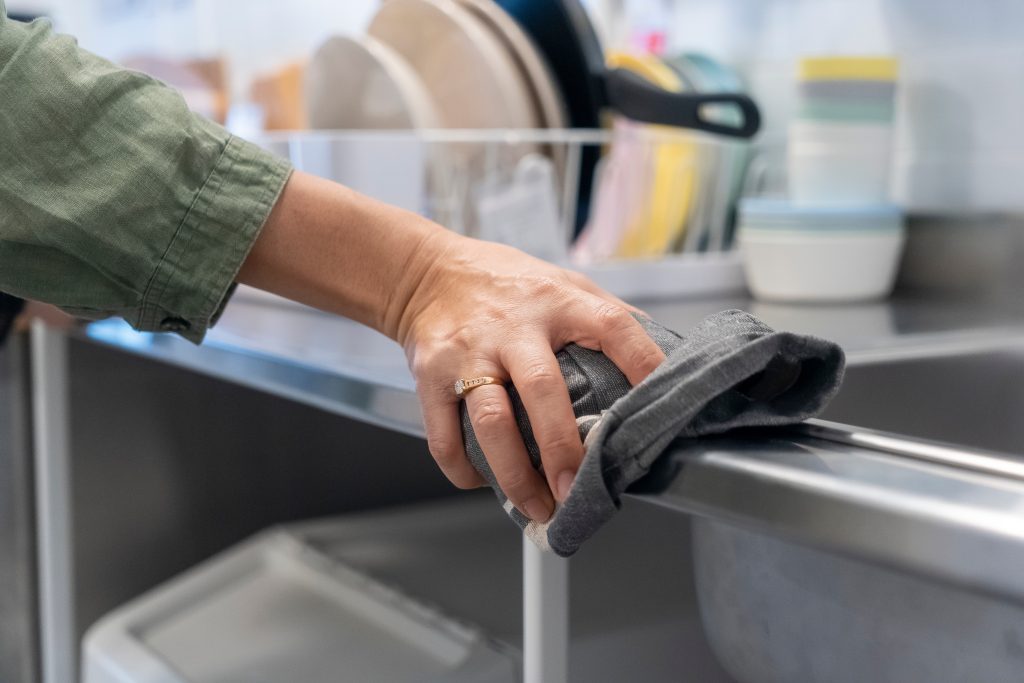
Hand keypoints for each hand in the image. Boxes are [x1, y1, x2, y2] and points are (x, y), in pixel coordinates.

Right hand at [239, 171, 664, 522]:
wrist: (427, 273)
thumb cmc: (507, 284)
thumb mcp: (563, 283)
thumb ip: (606, 316)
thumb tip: (666, 356)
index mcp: (559, 302)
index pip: (613, 328)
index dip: (643, 366)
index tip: (660, 409)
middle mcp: (514, 327)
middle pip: (542, 390)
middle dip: (562, 447)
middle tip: (576, 491)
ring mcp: (469, 352)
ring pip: (491, 421)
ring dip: (515, 473)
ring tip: (537, 506)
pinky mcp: (430, 375)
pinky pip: (443, 434)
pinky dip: (462, 468)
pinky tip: (481, 481)